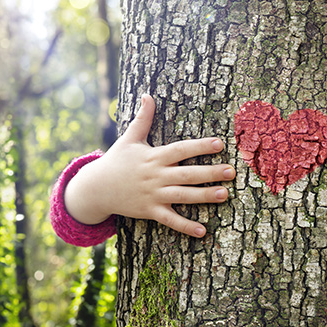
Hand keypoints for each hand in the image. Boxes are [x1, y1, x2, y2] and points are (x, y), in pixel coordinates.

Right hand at [63, 94, 234, 237]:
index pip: (180, 150)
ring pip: (183, 196)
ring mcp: (153, 195)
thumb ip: (142, 118)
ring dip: (204, 196)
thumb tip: (148, 95)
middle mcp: (155, 176)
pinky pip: (170, 220)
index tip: (219, 143)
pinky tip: (203, 231)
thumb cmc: (116, 161)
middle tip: (231, 171)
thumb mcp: (129, 138)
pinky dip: (185, 226)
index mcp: (154, 157)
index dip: (199, 146)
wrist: (95, 188)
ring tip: (225, 194)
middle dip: (210, 172)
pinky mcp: (149, 211)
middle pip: (187, 174)